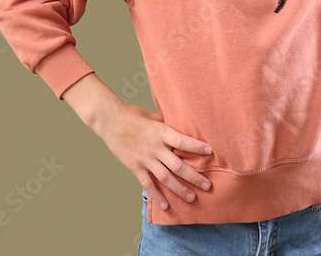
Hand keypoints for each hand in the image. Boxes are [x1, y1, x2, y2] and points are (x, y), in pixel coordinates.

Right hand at [95, 100, 213, 210]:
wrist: (110, 120)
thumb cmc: (133, 115)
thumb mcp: (154, 116)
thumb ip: (167, 125)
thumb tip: (182, 127)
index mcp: (161, 132)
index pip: (183, 141)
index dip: (197, 147)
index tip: (210, 151)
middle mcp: (155, 147)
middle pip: (177, 165)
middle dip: (194, 177)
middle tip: (207, 185)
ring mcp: (145, 159)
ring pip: (165, 177)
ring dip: (179, 189)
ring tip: (192, 197)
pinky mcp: (135, 167)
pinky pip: (148, 184)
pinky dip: (157, 195)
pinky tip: (166, 205)